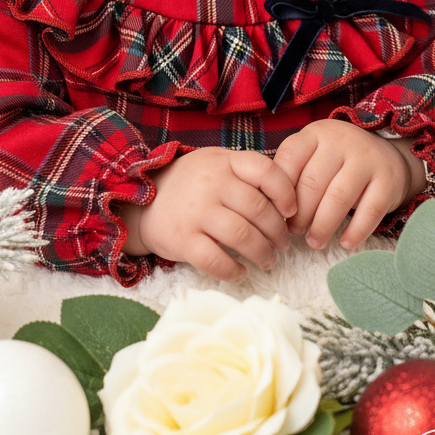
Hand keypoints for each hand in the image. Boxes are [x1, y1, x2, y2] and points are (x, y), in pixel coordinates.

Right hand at [118, 148, 296, 282]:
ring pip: (243, 237)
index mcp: (224, 162)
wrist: (143, 203)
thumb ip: (247, 173)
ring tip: (267, 260)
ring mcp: (195, 212)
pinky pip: (216, 261)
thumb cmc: (192, 184)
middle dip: (278, 232)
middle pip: (259, 210)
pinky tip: (241, 271)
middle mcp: (211, 184)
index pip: (265, 171)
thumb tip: (288, 197)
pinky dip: (234, 271)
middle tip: (282, 244)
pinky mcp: (183, 240)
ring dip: (262, 253)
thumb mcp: (217, 164)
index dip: (286, 193)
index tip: (291, 211)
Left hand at [273, 119, 425, 250]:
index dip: (279, 191)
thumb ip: (292, 173)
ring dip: (322, 226)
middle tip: (293, 232)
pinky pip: (369, 211)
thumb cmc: (338, 161)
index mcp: (316, 134)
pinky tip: (345, 243)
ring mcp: (367, 159)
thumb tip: (268, 209)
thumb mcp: (313, 155)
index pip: (289, 160)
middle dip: (300, 214)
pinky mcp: (388, 181)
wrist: (388, 155)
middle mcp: (341, 142)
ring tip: (314, 242)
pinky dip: (355, 231)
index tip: (276, 213)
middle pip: (312, 183)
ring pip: (338, 198)